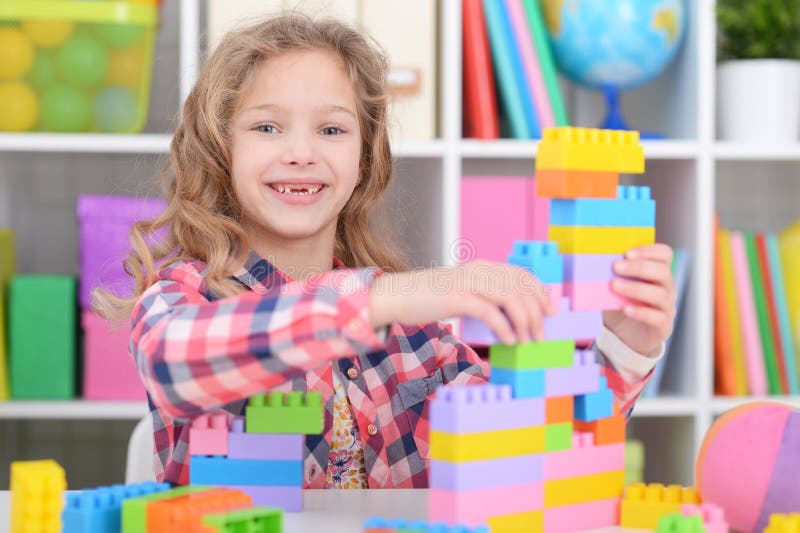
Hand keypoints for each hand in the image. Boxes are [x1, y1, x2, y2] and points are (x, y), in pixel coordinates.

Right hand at [368, 260, 555, 343]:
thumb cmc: (429, 298)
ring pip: (511, 298)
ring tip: (527, 341)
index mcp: (482, 267)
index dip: (540, 292)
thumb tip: (508, 315)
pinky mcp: (457, 298)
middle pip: (520, 287)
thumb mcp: (462, 291)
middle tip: (541, 334)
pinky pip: (490, 312)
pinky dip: (504, 328)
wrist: (397, 295)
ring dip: (524, 322)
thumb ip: (483, 295)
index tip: (551, 310)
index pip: (521, 274)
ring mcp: (468, 282)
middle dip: (536, 313)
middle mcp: (479, 270)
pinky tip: (508, 341)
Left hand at [603, 243, 675, 355]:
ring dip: (636, 288)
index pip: (665, 254)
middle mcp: (666, 288)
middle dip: (639, 267)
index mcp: (657, 273)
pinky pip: (657, 317)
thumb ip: (611, 273)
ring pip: (660, 295)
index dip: (649, 250)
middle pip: (663, 272)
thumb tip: (591, 259)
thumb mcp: (616, 285)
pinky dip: (641, 311)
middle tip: (616, 266)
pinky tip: (625, 308)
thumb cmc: (621, 304)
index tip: (627, 253)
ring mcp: (667, 307)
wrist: (624, 335)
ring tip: (614, 285)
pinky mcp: (663, 326)